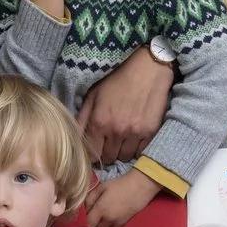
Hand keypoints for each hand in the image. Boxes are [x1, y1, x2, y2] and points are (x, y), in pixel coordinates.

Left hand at [79, 49, 172, 166]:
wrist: (148, 68)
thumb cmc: (118, 79)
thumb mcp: (94, 95)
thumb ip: (82, 118)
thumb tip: (75, 138)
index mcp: (99, 122)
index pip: (92, 155)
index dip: (93, 153)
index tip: (96, 147)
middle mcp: (116, 131)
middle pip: (109, 158)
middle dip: (107, 151)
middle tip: (110, 140)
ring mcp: (135, 133)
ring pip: (125, 157)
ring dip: (122, 150)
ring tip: (123, 137)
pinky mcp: (151, 132)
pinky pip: (140, 152)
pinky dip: (136, 147)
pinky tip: (135, 135)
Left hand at [84, 169, 160, 226]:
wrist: (140, 187)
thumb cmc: (119, 185)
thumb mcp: (101, 187)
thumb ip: (90, 198)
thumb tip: (82, 210)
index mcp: (101, 208)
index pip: (88, 224)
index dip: (82, 226)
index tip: (79, 223)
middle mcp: (108, 219)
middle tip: (86, 226)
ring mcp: (116, 224)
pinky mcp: (123, 226)